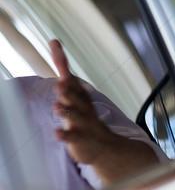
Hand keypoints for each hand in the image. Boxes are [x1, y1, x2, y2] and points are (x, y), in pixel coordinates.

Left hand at [51, 39, 116, 165]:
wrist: (106, 146)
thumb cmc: (86, 121)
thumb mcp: (76, 101)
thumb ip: (67, 84)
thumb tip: (61, 70)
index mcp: (80, 96)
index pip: (69, 75)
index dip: (60, 60)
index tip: (53, 43)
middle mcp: (83, 107)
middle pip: (75, 96)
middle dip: (68, 90)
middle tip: (59, 83)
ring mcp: (83, 123)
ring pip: (75, 116)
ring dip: (67, 112)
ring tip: (57, 107)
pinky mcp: (81, 138)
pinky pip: (73, 137)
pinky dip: (65, 136)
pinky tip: (57, 134)